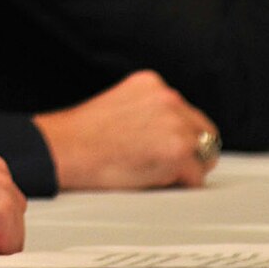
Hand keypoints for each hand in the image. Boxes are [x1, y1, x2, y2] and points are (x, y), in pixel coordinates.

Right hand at [31, 70, 218, 189]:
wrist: (64, 149)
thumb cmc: (82, 136)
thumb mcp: (118, 104)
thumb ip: (146, 110)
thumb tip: (162, 131)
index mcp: (151, 83)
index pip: (185, 112)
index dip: (178, 135)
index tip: (163, 148)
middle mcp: (168, 98)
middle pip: (202, 131)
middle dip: (189, 151)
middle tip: (165, 167)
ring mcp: (176, 123)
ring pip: (204, 153)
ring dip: (186, 167)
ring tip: (154, 173)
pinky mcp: (178, 150)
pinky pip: (195, 177)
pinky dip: (180, 185)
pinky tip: (153, 180)